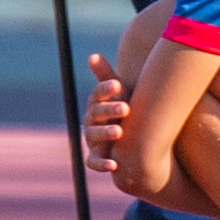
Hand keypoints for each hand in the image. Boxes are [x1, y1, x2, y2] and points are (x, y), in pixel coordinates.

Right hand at [82, 52, 129, 177]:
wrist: (129, 136)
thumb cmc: (122, 107)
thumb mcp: (117, 92)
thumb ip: (106, 76)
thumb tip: (92, 55)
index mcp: (96, 102)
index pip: (97, 94)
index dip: (106, 89)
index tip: (118, 85)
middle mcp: (91, 120)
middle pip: (96, 114)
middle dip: (110, 110)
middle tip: (126, 108)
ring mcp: (92, 138)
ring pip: (94, 135)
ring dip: (106, 133)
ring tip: (120, 132)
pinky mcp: (95, 156)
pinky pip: (93, 162)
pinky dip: (102, 164)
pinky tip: (115, 165)